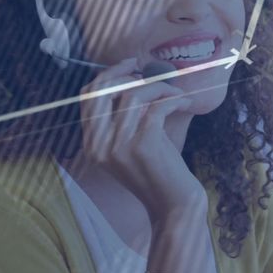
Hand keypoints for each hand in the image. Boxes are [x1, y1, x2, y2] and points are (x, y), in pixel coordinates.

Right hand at [79, 58, 206, 225]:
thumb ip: (125, 117)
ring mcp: (119, 146)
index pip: (88, 97)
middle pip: (102, 90)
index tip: (130, 66)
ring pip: (133, 94)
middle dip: (126, 73)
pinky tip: (184, 103)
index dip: (108, 75)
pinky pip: (156, 106)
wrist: (173, 206)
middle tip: (151, 73)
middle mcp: (99, 145)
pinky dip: (173, 98)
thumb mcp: (132, 145)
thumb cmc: (158, 172)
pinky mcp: (143, 145)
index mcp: (92, 145)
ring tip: (175, 95)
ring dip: (159, 87)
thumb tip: (135, 77)